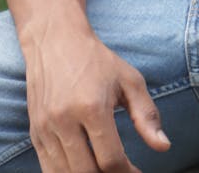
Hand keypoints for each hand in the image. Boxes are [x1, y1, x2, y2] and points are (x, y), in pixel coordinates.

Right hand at [25, 23, 170, 172]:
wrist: (55, 39)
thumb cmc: (96, 59)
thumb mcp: (128, 80)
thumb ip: (147, 115)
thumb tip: (163, 147)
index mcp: (92, 107)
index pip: (110, 160)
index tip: (136, 171)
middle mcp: (65, 120)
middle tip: (122, 171)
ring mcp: (45, 127)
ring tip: (103, 169)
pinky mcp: (35, 131)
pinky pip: (49, 169)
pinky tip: (84, 167)